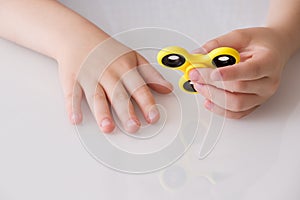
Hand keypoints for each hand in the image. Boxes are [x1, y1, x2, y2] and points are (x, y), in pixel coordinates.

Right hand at [58, 38, 172, 132]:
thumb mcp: (134, 58)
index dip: (147, 103)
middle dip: (126, 112)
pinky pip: (72, 94)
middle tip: (134, 127)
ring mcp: (89, 77)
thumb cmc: (108, 51)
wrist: (79, 37)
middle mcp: (108, 73)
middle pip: (118, 95)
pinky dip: (72, 107)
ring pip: (96, 97)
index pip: (139, 87)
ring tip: (108, 127)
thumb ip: (151, 75)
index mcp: (125, 68)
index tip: (153, 117)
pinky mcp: (72, 80)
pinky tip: (76, 119)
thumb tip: (167, 88)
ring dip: (102, 113)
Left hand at [188, 27, 290, 117]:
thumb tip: (197, 54)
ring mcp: (262, 96)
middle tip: (195, 75)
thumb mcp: (240, 36)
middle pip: (238, 88)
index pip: (250, 71)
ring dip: (213, 97)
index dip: (229, 74)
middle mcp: (268, 82)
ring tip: (199, 86)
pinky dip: (220, 110)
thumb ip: (218, 44)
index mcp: (269, 62)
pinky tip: (207, 101)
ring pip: (236, 104)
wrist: (274, 51)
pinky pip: (237, 113)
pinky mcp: (254, 104)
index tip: (211, 73)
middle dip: (212, 83)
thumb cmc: (259, 44)